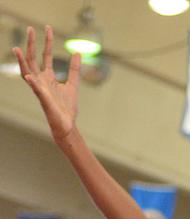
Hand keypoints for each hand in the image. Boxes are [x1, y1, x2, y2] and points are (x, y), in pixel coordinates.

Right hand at [13, 26, 80, 142]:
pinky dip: (33, 83)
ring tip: (17, 49)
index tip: (47, 28)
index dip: (46, 42)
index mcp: (48, 77)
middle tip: (30, 28)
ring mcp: (40, 90)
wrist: (67, 125)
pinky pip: (37, 91)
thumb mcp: (73, 84)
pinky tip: (30, 76)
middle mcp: (41, 81)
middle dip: (32, 44)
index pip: (45, 56)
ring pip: (27, 72)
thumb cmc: (67, 107)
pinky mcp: (44, 100)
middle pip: (33, 59)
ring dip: (22, 61)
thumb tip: (77, 52)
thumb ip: (74, 69)